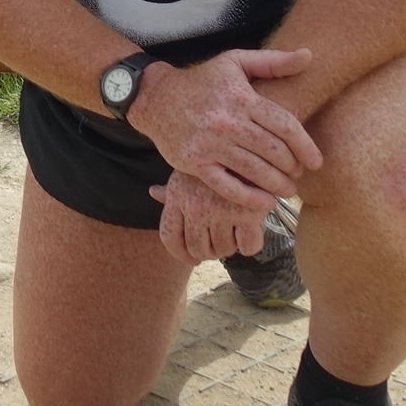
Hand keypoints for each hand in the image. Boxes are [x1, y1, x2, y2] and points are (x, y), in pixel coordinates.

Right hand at [123, 47, 320, 205]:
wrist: (156, 97)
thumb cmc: (202, 80)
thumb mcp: (235, 62)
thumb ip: (273, 62)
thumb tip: (309, 55)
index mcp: (242, 98)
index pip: (286, 126)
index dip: (306, 147)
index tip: (316, 161)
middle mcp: (228, 121)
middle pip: (274, 151)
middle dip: (293, 167)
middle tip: (299, 174)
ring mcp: (210, 144)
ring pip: (255, 171)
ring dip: (278, 185)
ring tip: (287, 189)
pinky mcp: (195, 162)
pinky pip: (227, 186)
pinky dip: (249, 198)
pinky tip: (265, 202)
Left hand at [149, 171, 271, 263]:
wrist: (250, 146)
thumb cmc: (217, 159)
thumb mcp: (190, 169)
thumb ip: (173, 189)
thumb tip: (153, 192)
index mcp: (178, 198)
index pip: (170, 238)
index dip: (181, 254)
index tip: (192, 260)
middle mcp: (196, 208)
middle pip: (198, 249)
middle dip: (210, 251)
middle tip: (221, 240)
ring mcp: (221, 212)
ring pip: (224, 250)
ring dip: (231, 245)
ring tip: (236, 228)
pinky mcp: (248, 215)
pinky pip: (248, 247)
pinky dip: (250, 244)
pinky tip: (251, 229)